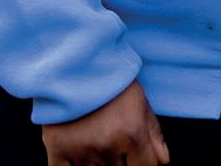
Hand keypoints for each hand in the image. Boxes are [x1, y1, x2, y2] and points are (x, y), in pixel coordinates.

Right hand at [42, 79, 168, 165]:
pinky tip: (79, 155)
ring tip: (97, 142)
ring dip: (98, 164)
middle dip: (121, 162)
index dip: (143, 164)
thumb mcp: (141, 103)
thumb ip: (154, 135)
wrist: (77, 66)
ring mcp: (81, 151)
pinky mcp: (57, 151)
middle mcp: (108, 146)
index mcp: (132, 134)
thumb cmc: (114, 84)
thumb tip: (163, 162)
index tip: (138, 158)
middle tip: (113, 142)